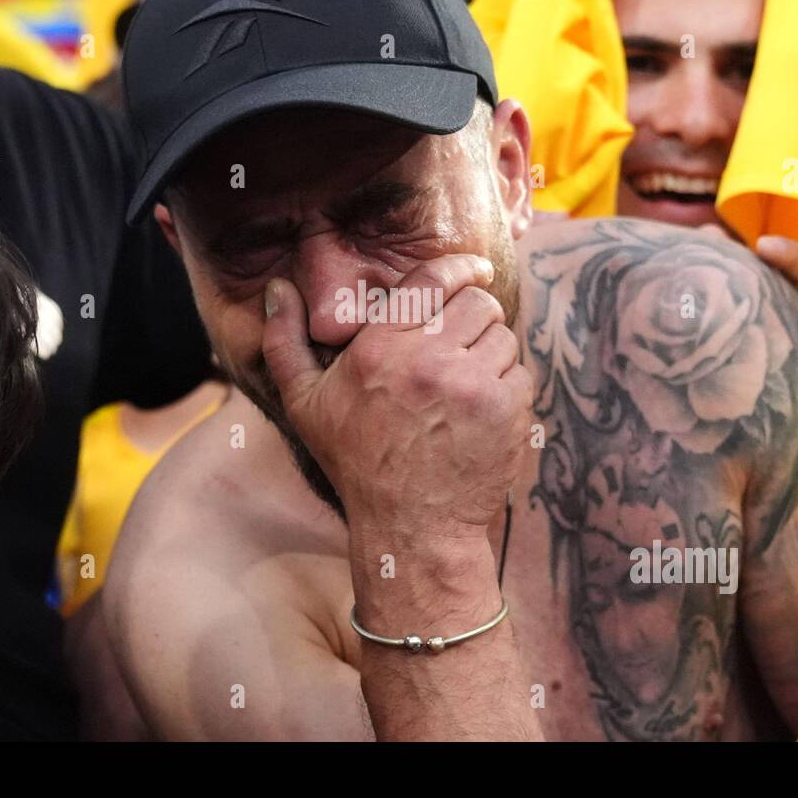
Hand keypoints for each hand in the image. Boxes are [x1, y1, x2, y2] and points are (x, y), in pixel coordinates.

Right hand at [261, 255, 533, 539]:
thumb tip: (278, 289)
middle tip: (461, 342)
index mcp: (379, 348)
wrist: (411, 529)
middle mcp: (428, 359)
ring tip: (465, 384)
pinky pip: (520, 372)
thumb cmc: (356, 463)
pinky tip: (480, 411)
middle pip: (479, 302)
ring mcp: (471, 384)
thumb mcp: (304, 405)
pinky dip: (506, 386)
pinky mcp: (506, 411)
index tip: (473, 270)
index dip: (460, 268)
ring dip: (490, 353)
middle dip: (474, 316)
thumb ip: (284, 342)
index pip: (434, 278)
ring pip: (503, 335)